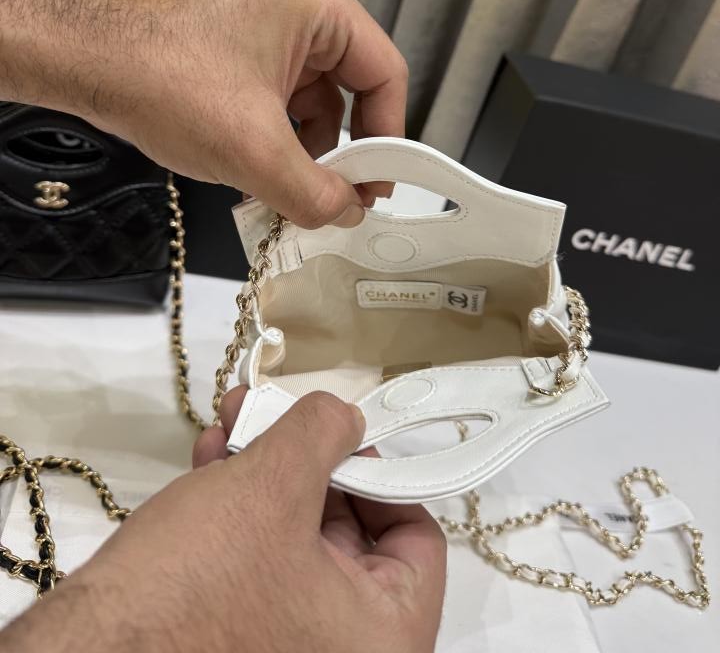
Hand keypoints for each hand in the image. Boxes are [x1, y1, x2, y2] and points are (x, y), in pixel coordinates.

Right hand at [0, 390, 445, 652]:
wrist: (87, 652)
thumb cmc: (197, 581)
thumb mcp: (270, 487)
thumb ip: (322, 434)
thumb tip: (346, 416)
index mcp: (381, 636)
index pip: (415, 537)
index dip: (377, 471)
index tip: (338, 436)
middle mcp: (343, 651)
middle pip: (347, 531)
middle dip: (303, 460)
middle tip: (274, 412)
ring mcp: (287, 647)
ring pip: (295, 539)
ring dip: (262, 472)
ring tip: (232, 421)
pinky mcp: (237, 635)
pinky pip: (258, 563)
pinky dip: (238, 510)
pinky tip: (210, 461)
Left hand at [90, 0, 406, 226]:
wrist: (86, 61)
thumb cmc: (156, 72)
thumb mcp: (252, 149)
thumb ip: (312, 191)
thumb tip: (343, 213)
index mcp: (317, 5)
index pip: (385, 75)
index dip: (388, 136)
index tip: (377, 183)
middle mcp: (299, 8)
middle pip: (353, 90)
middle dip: (345, 150)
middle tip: (341, 197)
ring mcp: (269, 29)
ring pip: (317, 102)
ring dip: (310, 152)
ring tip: (295, 193)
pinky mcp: (243, 51)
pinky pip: (284, 102)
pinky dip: (282, 141)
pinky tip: (268, 176)